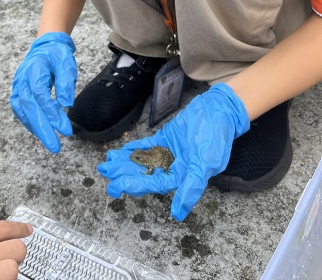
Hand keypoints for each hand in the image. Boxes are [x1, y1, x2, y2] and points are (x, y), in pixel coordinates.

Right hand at [10, 32, 76, 152]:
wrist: (44, 48)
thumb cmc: (56, 55)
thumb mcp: (67, 62)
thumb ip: (66, 82)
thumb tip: (66, 105)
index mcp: (34, 68)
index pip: (40, 94)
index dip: (52, 112)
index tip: (65, 129)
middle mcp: (22, 78)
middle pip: (29, 106)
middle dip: (42, 128)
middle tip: (55, 146)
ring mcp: (17, 86)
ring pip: (22, 111)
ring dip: (35, 127)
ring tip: (50, 142)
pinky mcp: (17, 93)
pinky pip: (20, 111)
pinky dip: (30, 122)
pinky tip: (41, 131)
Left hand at [97, 83, 249, 220]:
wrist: (218, 109)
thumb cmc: (216, 137)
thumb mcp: (206, 163)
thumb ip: (191, 187)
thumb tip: (179, 213)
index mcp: (183, 176)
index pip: (154, 184)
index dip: (134, 186)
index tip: (116, 187)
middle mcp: (174, 167)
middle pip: (145, 174)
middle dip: (124, 174)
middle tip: (104, 174)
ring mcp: (169, 152)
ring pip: (143, 160)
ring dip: (125, 162)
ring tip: (107, 163)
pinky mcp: (166, 138)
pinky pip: (147, 146)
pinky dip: (134, 148)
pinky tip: (121, 152)